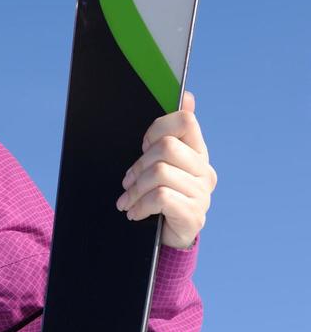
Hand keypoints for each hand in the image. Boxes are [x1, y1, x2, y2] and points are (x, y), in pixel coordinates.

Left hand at [115, 90, 216, 248]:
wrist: (166, 237)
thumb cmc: (160, 193)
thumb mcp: (160, 162)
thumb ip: (170, 132)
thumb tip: (187, 95)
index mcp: (197, 152)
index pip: (185, 121)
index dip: (157, 129)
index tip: (143, 145)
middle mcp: (204, 171)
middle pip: (167, 147)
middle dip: (139, 163)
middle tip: (128, 180)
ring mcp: (202, 194)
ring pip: (160, 173)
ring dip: (135, 188)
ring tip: (127, 200)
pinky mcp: (194, 215)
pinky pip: (161, 197)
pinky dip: (140, 205)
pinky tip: (135, 213)